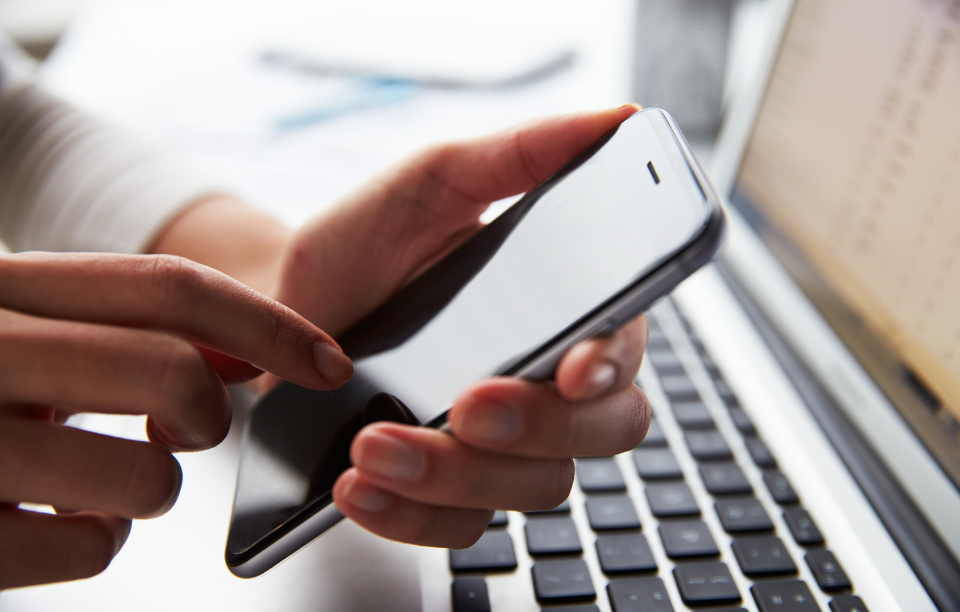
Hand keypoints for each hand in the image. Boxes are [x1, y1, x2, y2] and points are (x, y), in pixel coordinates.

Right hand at [0, 253, 352, 588]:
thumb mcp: (21, 329)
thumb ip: (124, 327)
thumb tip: (244, 346)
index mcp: (0, 286)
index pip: (166, 286)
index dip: (268, 323)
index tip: (329, 362)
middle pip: (171, 373)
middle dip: (208, 412)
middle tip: (186, 426)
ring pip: (146, 478)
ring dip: (147, 487)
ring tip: (91, 476)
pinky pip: (92, 549)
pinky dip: (96, 539)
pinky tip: (48, 518)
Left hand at [275, 104, 650, 545]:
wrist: (285, 308)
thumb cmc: (366, 242)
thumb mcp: (434, 181)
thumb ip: (522, 154)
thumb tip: (616, 121)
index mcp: (562, 311)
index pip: (623, 350)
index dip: (612, 364)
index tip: (573, 366)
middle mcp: (545, 385)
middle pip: (597, 435)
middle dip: (534, 427)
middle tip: (464, 403)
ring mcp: (500, 446)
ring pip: (531, 490)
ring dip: (455, 477)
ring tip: (373, 444)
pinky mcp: (449, 491)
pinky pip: (461, 530)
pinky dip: (412, 518)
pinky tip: (360, 489)